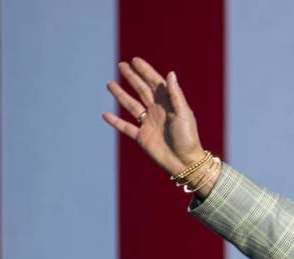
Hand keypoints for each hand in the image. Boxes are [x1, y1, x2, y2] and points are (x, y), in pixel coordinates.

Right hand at [102, 57, 204, 176]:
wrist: (185, 163)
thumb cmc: (188, 138)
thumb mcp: (184, 114)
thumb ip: (175, 95)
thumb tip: (170, 73)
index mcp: (169, 104)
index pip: (155, 83)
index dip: (146, 71)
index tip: (135, 60)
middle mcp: (157, 111)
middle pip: (142, 90)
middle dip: (132, 77)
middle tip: (121, 65)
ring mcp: (148, 124)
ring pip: (131, 105)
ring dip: (121, 94)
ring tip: (110, 83)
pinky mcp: (142, 137)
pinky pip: (126, 127)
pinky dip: (115, 121)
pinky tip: (105, 114)